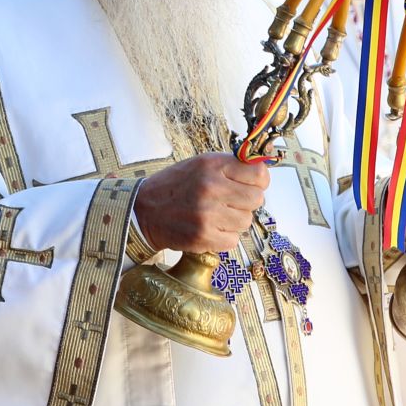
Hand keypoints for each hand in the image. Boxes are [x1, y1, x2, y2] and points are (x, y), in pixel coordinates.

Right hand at [133, 153, 268, 252]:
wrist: (143, 211)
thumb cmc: (175, 186)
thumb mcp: (200, 165)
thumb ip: (230, 167)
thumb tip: (262, 175)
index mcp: (212, 166)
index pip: (259, 174)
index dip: (259, 181)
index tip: (251, 185)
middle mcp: (211, 187)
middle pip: (256, 199)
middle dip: (247, 203)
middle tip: (231, 203)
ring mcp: (208, 214)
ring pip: (246, 221)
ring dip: (235, 221)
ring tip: (216, 215)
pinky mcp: (203, 236)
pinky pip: (233, 240)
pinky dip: (225, 237)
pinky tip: (210, 228)